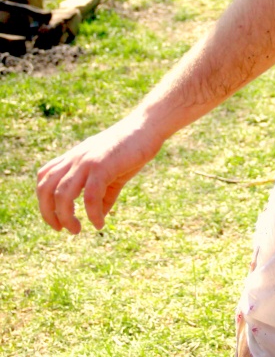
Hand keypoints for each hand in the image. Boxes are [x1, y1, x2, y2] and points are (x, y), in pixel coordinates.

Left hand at [36, 115, 161, 233]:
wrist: (148, 126)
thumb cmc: (132, 148)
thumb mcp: (113, 172)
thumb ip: (104, 193)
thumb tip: (100, 214)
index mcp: (75, 157)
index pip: (45, 177)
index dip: (44, 200)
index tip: (57, 218)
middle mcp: (75, 158)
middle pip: (46, 188)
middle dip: (48, 213)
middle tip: (62, 229)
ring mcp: (87, 161)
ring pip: (62, 194)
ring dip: (66, 217)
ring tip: (77, 230)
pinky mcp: (102, 166)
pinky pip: (90, 197)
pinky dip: (92, 214)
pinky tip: (100, 223)